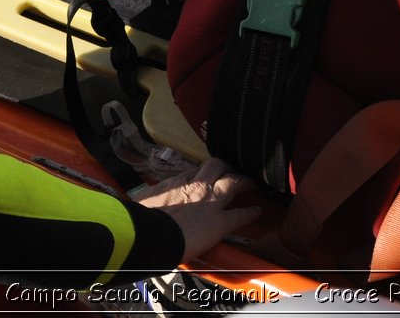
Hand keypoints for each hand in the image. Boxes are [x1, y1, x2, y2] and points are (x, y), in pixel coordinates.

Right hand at [136, 158, 260, 260]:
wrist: (152, 234)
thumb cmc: (142, 219)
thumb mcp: (143, 201)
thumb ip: (149, 198)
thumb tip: (144, 203)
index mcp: (176, 182)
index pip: (195, 170)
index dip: (203, 171)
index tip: (206, 174)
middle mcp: (196, 185)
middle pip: (217, 166)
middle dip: (226, 166)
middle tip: (232, 169)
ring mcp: (211, 201)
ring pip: (233, 182)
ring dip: (243, 181)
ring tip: (251, 183)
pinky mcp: (221, 221)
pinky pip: (241, 214)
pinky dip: (250, 213)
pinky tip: (257, 211)